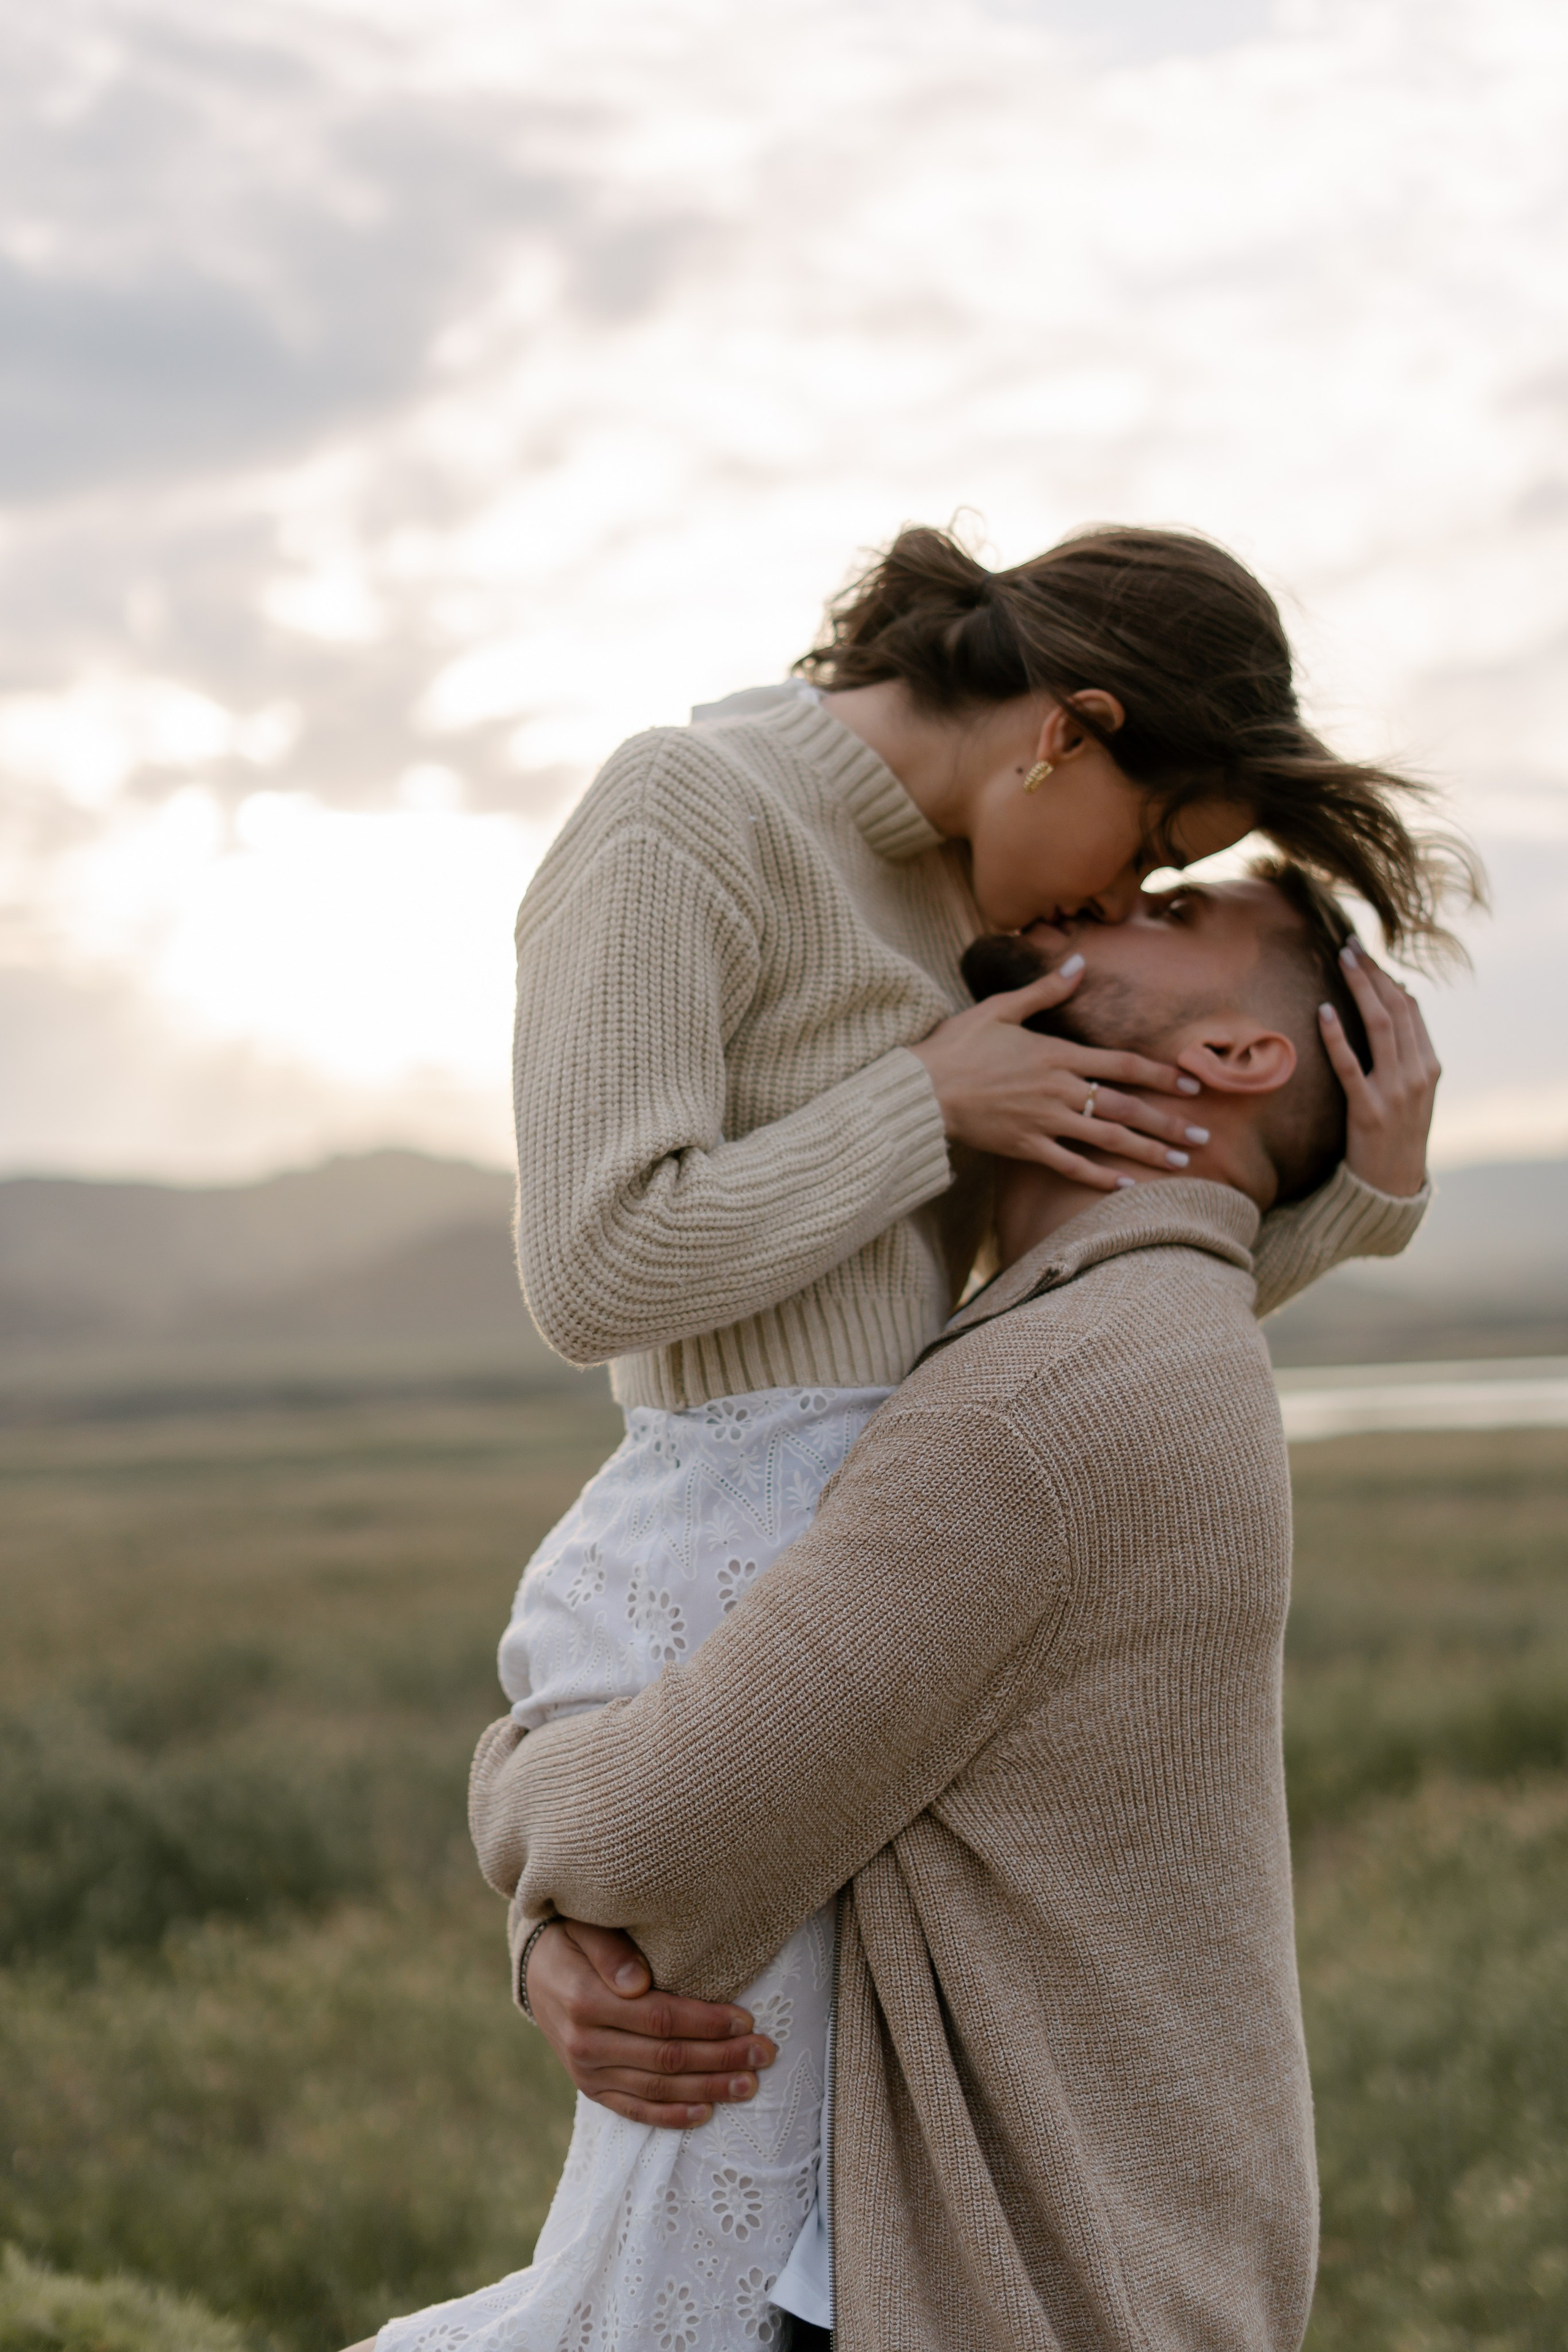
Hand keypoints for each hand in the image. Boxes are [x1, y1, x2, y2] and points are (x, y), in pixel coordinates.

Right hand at [525, 1918, 776, 2127]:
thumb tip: (637, 1981)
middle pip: (666, 2058)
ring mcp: (587, 2073)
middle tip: (765, 2052)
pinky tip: (706, 2114)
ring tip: (750, 2085)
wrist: (536, 1972)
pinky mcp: (591, 2090)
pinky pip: (635, 2110)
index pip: (659, 2018)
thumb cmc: (574, 1940)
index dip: (706, 2022)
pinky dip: (672, 2117)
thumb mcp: (586, 1928)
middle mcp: (585, 2044)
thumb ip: (611, 1951)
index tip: (746, 2019)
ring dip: (708, 2089)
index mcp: (586, 2001)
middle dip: (721, 2057)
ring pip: (658, 2088)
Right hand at [911, 955, 1208, 1188]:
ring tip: (1181, 1163)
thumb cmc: (958, 1045)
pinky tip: (1128, 1186)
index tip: (1193, 1085)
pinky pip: (1071, 1165)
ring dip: (1147, 1152)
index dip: (1162, 1075)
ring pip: (1107, 1140)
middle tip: (1204, 1138)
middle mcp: (1059, 1089)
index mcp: (1057, 1054)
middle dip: (1168, 1123)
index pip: (1124, 1065)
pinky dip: (1101, 1177)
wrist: (922, 1089)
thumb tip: (1081, 960)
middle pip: (1126, 1108)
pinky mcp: (1026, 1147)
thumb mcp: (1000, 1007)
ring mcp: (1044, 1121)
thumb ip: (1046, 989)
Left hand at [1320, 945, 1439, 1197]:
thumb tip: (1393, 1003)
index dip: (1388, 978)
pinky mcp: (1368, 1110)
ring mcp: (1395, 1092)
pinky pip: (1351, 1066)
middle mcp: (1417, 1074)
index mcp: (1429, 1067)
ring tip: (1342, 960)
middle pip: (1397, 1009)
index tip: (1366, 954)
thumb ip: (1406, 1054)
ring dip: (1361, 989)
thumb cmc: (1396, 1135)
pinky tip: (1324, 1011)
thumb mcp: (1411, 1092)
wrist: (1392, 1187)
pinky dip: (1338, 1036)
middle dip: (1374, 973)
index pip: (1412, 1009)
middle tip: (1350, 945)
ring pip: (1381, 1027)